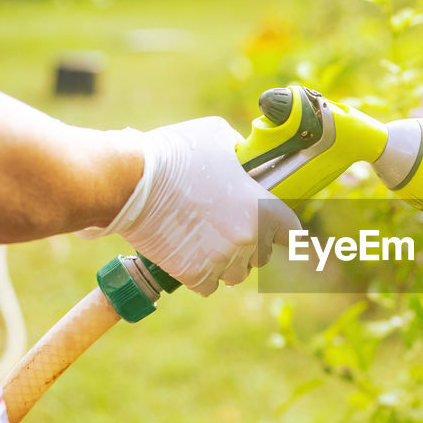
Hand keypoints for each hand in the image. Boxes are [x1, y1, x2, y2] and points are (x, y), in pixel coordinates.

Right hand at [80, 117, 299, 294]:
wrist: (131, 181)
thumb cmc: (175, 154)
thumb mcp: (218, 137)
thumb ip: (240, 155)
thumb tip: (244, 159)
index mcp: (262, 208)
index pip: (291, 232)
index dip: (281, 230)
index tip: (275, 232)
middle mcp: (248, 238)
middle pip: (262, 256)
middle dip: (250, 247)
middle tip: (228, 231)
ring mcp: (222, 259)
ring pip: (236, 274)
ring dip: (227, 264)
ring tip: (208, 246)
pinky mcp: (194, 274)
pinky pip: (209, 286)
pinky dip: (202, 276)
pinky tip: (191, 259)